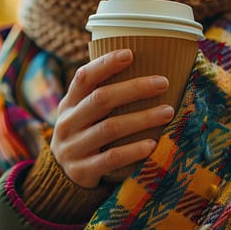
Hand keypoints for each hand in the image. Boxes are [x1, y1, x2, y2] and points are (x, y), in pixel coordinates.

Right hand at [51, 49, 173, 187]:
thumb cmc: (84, 134)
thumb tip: (143, 66)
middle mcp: (68, 123)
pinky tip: (152, 144)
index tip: (130, 53)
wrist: (63, 176)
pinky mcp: (82, 170)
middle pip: (101, 99)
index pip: (83, 77)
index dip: (105, 64)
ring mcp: (73, 147)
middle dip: (134, 89)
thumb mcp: (82, 113)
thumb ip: (101, 95)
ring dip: (141, 119)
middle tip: (163, 82)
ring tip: (168, 112)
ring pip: (109, 128)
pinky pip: (111, 158)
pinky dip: (133, 150)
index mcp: (68, 103)